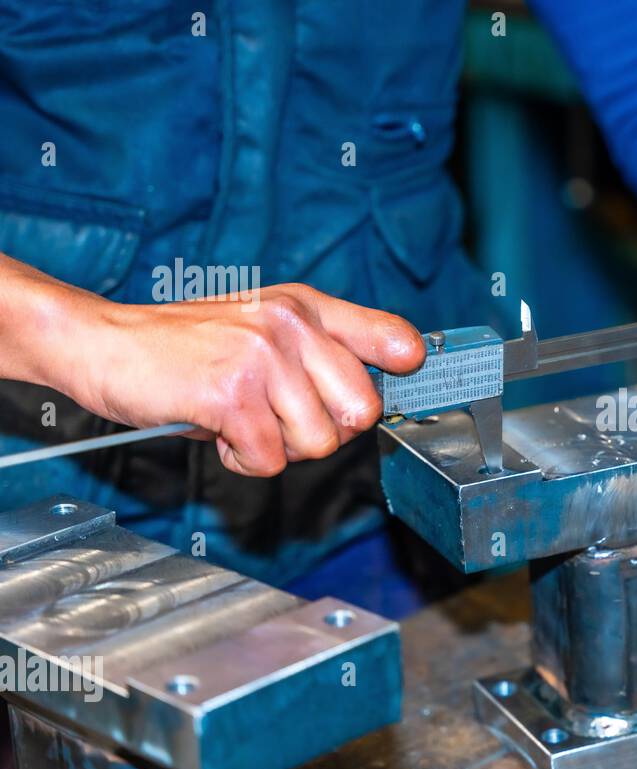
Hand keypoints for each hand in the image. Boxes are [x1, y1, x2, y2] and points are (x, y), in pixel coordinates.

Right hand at [17, 274, 424, 475]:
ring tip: (239, 419)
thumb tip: (368, 404)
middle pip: (362, 412)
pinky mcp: (231, 395)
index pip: (390, 335)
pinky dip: (241, 460)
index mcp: (303, 307)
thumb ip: (314, 354)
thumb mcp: (258, 328)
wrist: (99, 342)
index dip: (402, 367)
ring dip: (277, 448)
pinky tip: (216, 429)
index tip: (404, 377)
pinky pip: (269, 459)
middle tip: (280, 420)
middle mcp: (291, 325)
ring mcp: (262, 358)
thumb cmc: (181, 347)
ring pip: (318, 443)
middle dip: (323, 433)